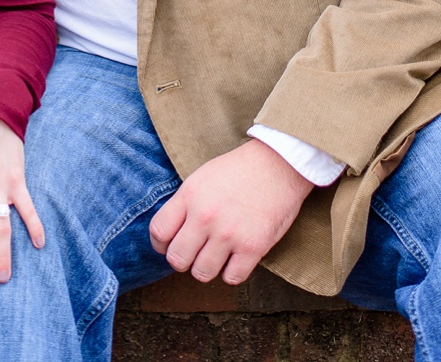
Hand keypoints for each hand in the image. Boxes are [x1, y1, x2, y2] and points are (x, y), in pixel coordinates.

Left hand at [149, 137, 313, 284]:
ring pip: (202, 273)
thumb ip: (185, 204)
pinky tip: (238, 257)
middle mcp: (206, 216)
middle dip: (184, 259)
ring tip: (219, 254)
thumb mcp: (203, 176)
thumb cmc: (242, 169)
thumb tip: (171, 235)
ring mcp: (229, 233)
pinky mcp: (253, 246)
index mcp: (190, 195)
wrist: (282, 162)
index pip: (159, 233)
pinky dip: (233, 272)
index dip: (162, 244)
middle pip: (177, 259)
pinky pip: (232, 278)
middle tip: (196, 252)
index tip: (172, 244)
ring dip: (208, 267)